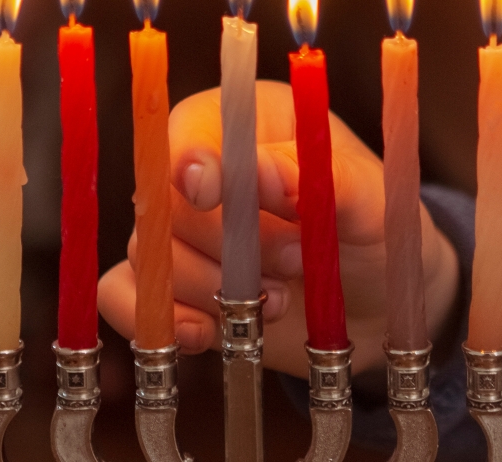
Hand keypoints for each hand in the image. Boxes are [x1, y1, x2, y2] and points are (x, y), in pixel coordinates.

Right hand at [96, 81, 459, 377]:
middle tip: (292, 264)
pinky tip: (206, 336)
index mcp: (247, 123)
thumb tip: (261, 170)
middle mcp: (202, 171)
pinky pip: (123, 297)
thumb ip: (319, 180)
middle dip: (224, 246)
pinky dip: (160, 320)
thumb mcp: (373, 205)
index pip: (190, 134)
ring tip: (276, 304)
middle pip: (163, 202)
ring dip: (209, 289)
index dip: (194, 167)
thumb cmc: (378, 237)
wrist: (377, 309)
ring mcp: (179, 231)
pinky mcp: (169, 286)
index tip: (210, 193)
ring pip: (148, 255)